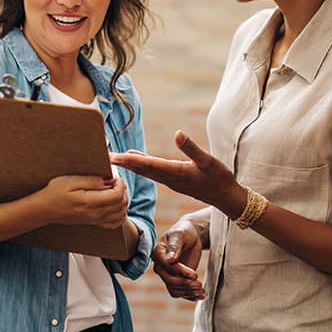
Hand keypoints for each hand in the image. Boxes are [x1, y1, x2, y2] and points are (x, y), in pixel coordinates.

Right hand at [39, 176, 127, 228]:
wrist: (45, 209)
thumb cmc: (55, 193)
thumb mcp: (71, 181)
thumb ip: (92, 181)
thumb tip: (109, 181)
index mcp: (89, 203)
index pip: (116, 196)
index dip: (120, 184)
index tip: (115, 178)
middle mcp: (95, 214)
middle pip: (121, 205)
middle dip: (123, 191)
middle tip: (115, 182)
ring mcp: (95, 221)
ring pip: (121, 214)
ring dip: (123, 202)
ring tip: (115, 191)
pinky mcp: (94, 223)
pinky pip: (115, 223)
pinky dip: (120, 214)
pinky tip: (115, 205)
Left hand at [110, 131, 241, 210]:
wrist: (226, 197)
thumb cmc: (219, 178)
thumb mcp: (208, 161)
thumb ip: (191, 148)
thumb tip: (177, 133)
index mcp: (175, 172)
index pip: (147, 165)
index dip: (129, 160)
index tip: (114, 157)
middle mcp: (169, 179)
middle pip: (142, 170)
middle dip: (123, 163)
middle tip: (105, 157)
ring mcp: (171, 181)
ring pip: (146, 172)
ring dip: (131, 165)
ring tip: (116, 158)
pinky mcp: (175, 181)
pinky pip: (153, 173)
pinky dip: (142, 166)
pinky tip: (137, 160)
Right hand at [152, 218, 204, 300]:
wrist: (191, 236)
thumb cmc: (184, 232)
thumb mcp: (180, 234)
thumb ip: (174, 246)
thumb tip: (169, 259)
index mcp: (157, 253)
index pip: (167, 266)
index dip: (180, 272)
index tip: (194, 274)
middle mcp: (160, 266)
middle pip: (170, 280)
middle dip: (186, 284)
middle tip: (199, 284)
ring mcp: (167, 274)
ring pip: (174, 289)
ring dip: (188, 292)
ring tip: (201, 291)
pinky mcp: (176, 280)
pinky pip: (179, 292)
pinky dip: (189, 296)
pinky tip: (200, 296)